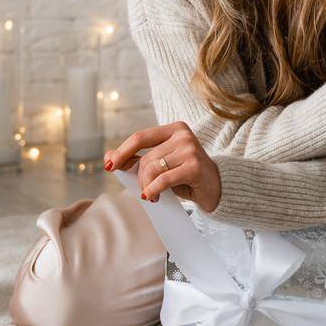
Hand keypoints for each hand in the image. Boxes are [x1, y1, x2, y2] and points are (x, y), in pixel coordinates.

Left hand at [105, 122, 220, 212]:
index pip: (140, 137)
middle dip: (140, 178)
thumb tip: (108, 156)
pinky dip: (153, 189)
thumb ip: (138, 159)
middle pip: (146, 157)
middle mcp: (182, 135)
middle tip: (144, 190)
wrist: (216, 188)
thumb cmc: (186, 176)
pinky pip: (164, 179)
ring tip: (152, 195)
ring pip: (153, 168)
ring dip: (147, 186)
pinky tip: (153, 197)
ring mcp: (190, 149)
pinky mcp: (194, 166)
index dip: (122, 151)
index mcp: (173, 129)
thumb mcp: (161, 165)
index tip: (109, 165)